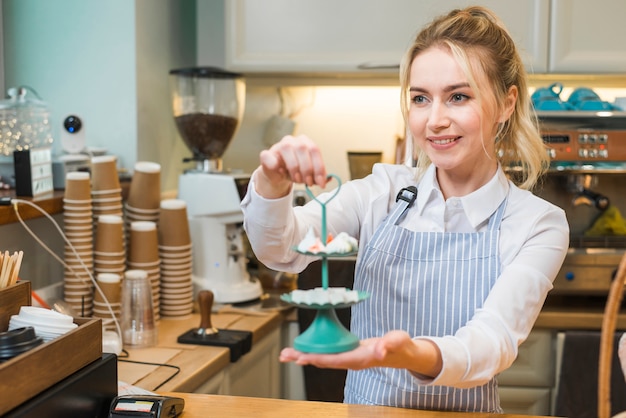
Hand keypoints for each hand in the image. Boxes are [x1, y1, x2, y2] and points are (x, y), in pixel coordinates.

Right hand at [256, 135, 327, 198]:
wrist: (278, 176)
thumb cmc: (295, 172)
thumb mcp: (309, 175)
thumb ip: (318, 176)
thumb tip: (327, 180)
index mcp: (306, 142)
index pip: (315, 150)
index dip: (319, 167)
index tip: (321, 182)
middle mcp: (292, 140)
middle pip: (302, 149)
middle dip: (307, 169)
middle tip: (308, 182)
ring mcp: (278, 145)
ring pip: (287, 150)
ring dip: (294, 168)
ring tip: (296, 179)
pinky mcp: (266, 154)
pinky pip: (268, 156)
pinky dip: (275, 165)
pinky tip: (281, 172)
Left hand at [279, 330, 441, 376]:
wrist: (403, 353)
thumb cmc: (400, 346)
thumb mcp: (398, 341)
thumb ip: (390, 344)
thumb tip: (380, 349)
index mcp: (360, 358)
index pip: (335, 360)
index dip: (318, 358)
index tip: (303, 357)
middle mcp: (351, 362)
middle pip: (323, 362)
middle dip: (304, 358)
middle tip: (284, 355)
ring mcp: (348, 359)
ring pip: (322, 359)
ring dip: (304, 356)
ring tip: (285, 355)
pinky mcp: (346, 354)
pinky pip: (326, 354)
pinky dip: (312, 352)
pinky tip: (301, 350)